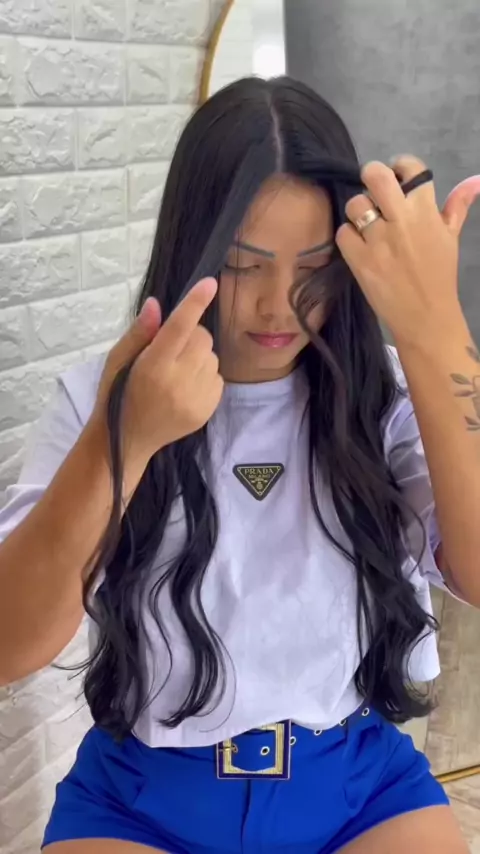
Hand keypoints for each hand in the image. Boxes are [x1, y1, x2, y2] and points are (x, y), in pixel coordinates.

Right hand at [95, 278, 222, 463]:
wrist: (127, 440)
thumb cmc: (118, 394)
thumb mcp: (117, 360)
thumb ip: (139, 332)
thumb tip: (157, 304)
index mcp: (152, 367)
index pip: (179, 327)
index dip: (195, 303)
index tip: (210, 283)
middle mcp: (178, 382)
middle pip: (202, 338)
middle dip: (190, 336)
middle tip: (169, 350)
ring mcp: (196, 399)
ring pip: (212, 356)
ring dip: (198, 356)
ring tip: (175, 372)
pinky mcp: (207, 411)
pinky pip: (218, 377)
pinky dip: (205, 375)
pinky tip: (184, 387)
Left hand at [335, 155, 479, 344]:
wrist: (425, 316)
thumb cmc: (439, 275)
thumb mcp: (450, 237)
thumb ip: (457, 206)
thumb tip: (475, 179)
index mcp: (425, 211)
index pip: (409, 167)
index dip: (400, 167)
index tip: (398, 178)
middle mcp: (400, 221)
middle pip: (375, 175)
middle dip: (371, 175)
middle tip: (374, 190)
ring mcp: (377, 240)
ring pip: (355, 203)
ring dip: (358, 210)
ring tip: (366, 224)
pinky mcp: (359, 260)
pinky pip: (343, 232)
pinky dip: (348, 236)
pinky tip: (359, 246)